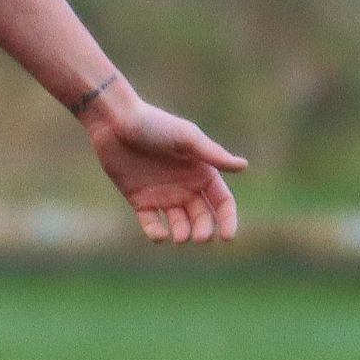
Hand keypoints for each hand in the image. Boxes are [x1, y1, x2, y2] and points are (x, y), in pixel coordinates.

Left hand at [83, 86, 247, 244]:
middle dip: (204, 230)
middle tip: (199, 237)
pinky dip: (156, 233)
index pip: (222, 202)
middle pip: (203, 217)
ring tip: (180, 236)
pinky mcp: (140, 200)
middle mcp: (186, 187)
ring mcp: (163, 195)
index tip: (227, 237)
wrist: (115, 122)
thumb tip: (244, 166)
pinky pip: (152, 224)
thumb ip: (212, 154)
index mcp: (201, 172)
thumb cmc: (154, 124)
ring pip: (180, 225)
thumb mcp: (186, 138)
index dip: (228, 220)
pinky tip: (159, 234)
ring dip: (183, 234)